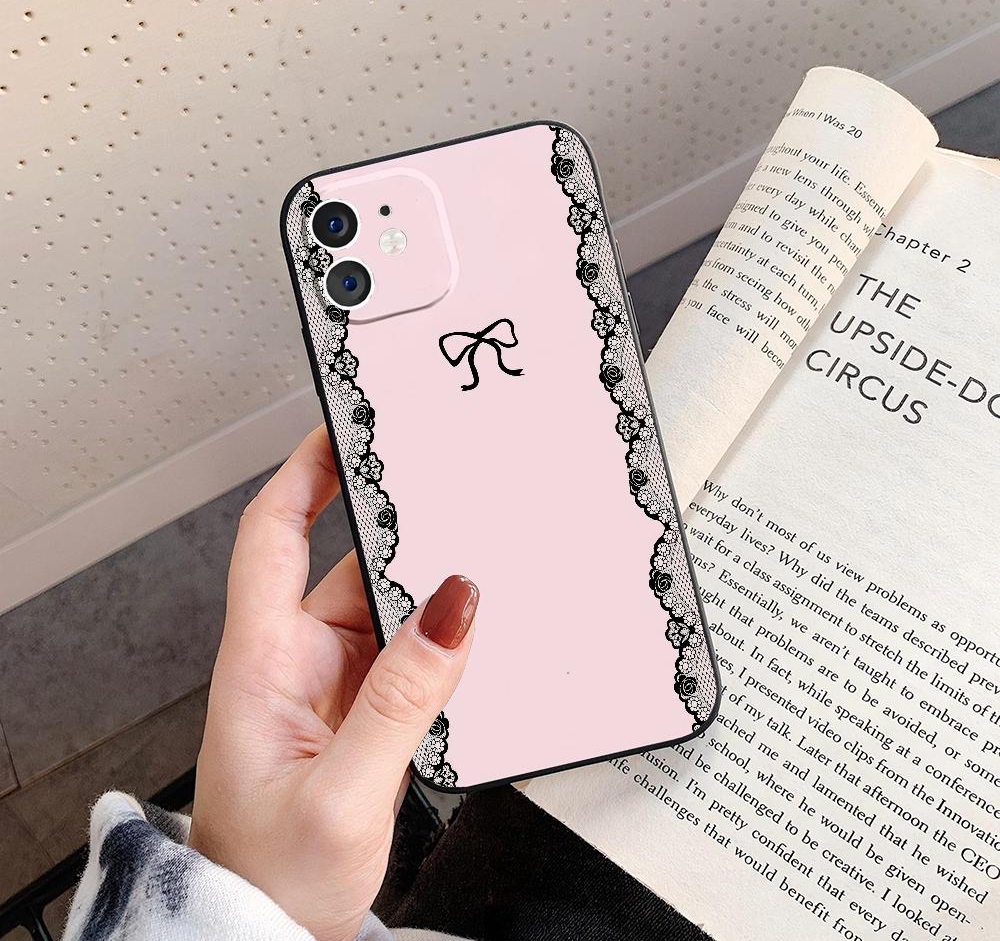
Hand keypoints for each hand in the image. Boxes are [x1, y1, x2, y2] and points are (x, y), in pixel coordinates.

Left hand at [189, 427, 477, 940]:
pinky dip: (437, 641)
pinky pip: (404, 655)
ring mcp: (330, 686)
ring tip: (480, 563)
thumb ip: (402, 699)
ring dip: (426, 594)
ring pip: (383, 610)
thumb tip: (452, 607)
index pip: (271, 536)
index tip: (340, 428)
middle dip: (396, 531)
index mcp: (262, 662)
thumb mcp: (343, 793)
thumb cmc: (273, 877)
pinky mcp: (361, 713)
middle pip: (345, 565)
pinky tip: (472, 638)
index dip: (303, 474)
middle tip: (450, 492)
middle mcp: (294, 661)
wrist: (268, 935)